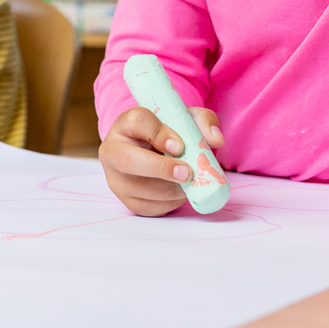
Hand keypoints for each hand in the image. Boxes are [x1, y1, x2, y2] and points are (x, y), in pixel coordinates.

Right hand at [99, 104, 224, 216]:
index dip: (159, 134)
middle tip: (187, 172)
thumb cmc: (169, 134)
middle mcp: (112, 150)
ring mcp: (116, 179)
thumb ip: (203, 122)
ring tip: (189, 182)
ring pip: (140, 189)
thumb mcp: (186, 120)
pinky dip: (170, 203)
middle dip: (160, 168)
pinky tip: (180, 192)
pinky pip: (149, 207)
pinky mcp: (126, 201)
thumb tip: (216, 140)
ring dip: (171, 189)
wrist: (154, 153)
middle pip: (127, 160)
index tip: (180, 146)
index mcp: (126, 124)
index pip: (137, 122)